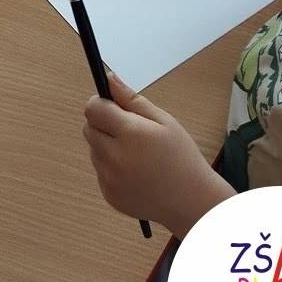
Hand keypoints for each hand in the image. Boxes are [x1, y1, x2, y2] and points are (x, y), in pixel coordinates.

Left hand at [83, 71, 231, 235]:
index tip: (112, 106)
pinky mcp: (109, 195)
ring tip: (136, 154)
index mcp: (129, 134)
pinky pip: (100, 171)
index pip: (93, 109)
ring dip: (106, 146)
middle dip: (103, 124)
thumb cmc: (182, 158)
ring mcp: (110, 179)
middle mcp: (114, 157)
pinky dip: (110, 167)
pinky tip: (134, 171)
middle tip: (129, 131)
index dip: (100, 104)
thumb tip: (110, 78)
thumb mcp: (164, 121)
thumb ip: (132, 99)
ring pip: (94, 150)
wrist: (192, 202)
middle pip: (89, 128)